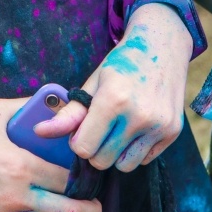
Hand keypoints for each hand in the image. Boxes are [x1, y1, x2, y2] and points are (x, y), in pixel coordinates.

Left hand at [35, 3, 191, 171]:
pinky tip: (139, 125)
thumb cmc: (123, 62)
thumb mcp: (94, 83)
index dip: (78, 140)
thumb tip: (39, 132)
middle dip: (97, 148)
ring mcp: (159, 125)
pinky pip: (145, 159)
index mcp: (113, 99)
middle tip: (102, 126)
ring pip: (125, 166)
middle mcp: (138, 115)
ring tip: (120, 127)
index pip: (83, 148)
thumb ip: (69, 113)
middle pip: (102, 160)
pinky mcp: (173, 132)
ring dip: (117, 152)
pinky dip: (137, 149)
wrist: (163, 45)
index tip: (84, 126)